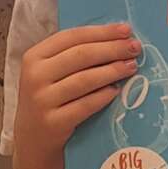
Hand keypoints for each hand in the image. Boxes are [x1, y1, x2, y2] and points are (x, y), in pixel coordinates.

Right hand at [15, 24, 140, 154]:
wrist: (33, 138)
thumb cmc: (49, 98)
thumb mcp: (50, 72)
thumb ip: (73, 55)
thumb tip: (116, 39)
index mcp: (34, 56)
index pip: (72, 36)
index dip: (102, 32)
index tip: (126, 30)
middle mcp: (35, 76)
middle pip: (81, 55)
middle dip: (112, 49)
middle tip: (135, 48)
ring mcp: (42, 100)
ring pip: (85, 80)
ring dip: (112, 71)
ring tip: (131, 67)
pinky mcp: (54, 123)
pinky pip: (85, 105)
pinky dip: (103, 97)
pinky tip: (117, 91)